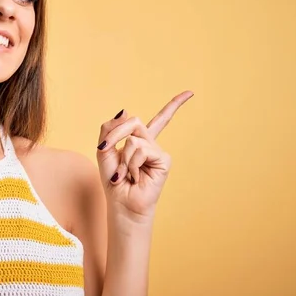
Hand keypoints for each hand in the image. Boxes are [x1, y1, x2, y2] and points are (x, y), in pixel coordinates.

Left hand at [96, 91, 193, 222]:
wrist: (121, 203)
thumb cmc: (113, 180)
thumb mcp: (104, 149)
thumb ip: (110, 127)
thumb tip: (127, 110)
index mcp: (140, 140)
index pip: (159, 120)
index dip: (174, 105)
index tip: (191, 93)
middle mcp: (151, 144)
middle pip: (132, 121)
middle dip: (114, 137)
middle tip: (110, 154)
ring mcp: (158, 151)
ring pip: (133, 139)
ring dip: (122, 158)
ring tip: (127, 174)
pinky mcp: (164, 159)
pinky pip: (140, 150)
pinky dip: (131, 164)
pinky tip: (136, 176)